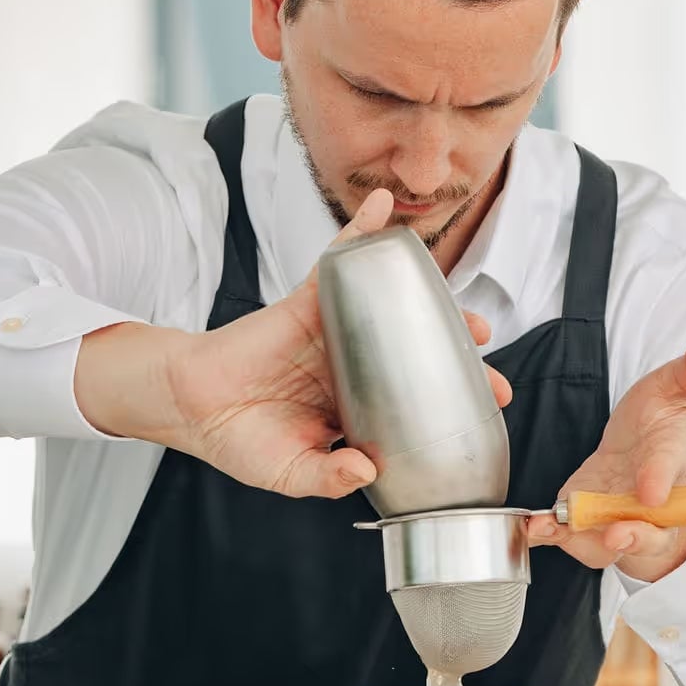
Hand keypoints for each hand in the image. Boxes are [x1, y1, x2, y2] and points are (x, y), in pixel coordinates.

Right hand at [77, 190, 512, 498]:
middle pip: (417, 350)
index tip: (493, 403)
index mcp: (358, 407)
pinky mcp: (307, 302)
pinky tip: (384, 207)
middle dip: (457, 353)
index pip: (418, 400)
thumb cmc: (241, 441)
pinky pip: (336, 262)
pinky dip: (361, 233)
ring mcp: (334, 331)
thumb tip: (367, 472)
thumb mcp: (292, 474)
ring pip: (391, 308)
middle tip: (487, 355)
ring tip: (468, 312)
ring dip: (431, 300)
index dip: (455, 399)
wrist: (192, 408)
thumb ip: (329, 478)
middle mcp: (355, 365)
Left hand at [524, 333, 685, 581]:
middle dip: (635, 536)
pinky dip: (552, 535)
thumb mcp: (679, 387)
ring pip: (606, 542)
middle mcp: (650, 504)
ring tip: (557, 530)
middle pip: (650, 531)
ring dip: (583, 539)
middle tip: (618, 534)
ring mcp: (618, 516)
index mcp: (672, 462)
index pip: (669, 472)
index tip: (651, 492)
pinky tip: (535, 529)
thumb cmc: (664, 421)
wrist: (644, 448)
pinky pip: (571, 536)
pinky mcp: (586, 521)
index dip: (659, 481)